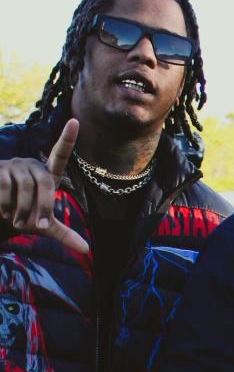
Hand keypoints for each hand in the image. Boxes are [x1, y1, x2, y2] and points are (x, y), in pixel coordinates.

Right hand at [0, 119, 88, 254]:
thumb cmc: (22, 217)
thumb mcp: (44, 226)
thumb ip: (64, 234)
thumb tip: (87, 250)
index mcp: (46, 175)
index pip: (59, 155)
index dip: (67, 139)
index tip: (75, 121)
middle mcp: (30, 165)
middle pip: (45, 183)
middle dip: (43, 208)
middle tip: (35, 225)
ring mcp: (12, 164)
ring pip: (24, 188)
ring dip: (21, 210)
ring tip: (14, 218)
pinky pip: (5, 187)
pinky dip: (5, 205)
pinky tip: (2, 210)